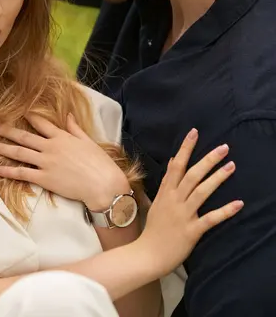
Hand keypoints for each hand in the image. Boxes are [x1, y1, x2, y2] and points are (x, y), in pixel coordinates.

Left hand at [0, 114, 128, 209]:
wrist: (102, 184)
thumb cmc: (99, 163)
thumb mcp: (88, 141)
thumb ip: (75, 128)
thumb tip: (68, 115)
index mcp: (62, 136)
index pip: (42, 123)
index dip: (29, 116)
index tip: (18, 112)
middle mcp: (50, 147)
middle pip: (23, 136)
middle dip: (6, 130)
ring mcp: (45, 162)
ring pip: (19, 152)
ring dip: (2, 148)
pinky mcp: (43, 178)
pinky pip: (21, 173)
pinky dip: (7, 170)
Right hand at [136, 128, 243, 278]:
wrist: (148, 254)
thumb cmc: (154, 228)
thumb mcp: (158, 200)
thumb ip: (168, 180)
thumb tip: (175, 161)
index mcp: (167, 192)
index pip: (177, 165)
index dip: (186, 148)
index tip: (194, 132)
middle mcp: (175, 200)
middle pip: (193, 175)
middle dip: (208, 159)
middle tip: (224, 147)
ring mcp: (183, 214)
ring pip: (202, 192)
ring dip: (217, 178)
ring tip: (231, 166)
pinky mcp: (192, 230)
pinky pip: (210, 219)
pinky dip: (224, 211)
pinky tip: (238, 203)